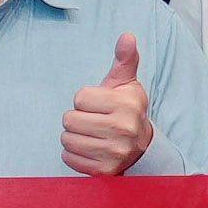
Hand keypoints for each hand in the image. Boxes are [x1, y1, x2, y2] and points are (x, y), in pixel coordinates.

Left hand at [59, 33, 152, 177]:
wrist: (141, 147)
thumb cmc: (126, 109)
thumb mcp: (126, 83)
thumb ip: (125, 59)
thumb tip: (127, 36)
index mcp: (127, 105)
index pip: (79, 98)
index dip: (85, 100)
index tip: (99, 105)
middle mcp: (123, 130)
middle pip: (70, 119)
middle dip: (77, 118)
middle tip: (93, 121)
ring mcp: (114, 153)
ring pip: (67, 139)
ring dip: (73, 136)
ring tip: (91, 134)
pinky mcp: (104, 171)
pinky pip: (68, 158)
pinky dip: (74, 154)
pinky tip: (90, 149)